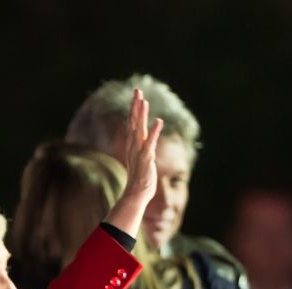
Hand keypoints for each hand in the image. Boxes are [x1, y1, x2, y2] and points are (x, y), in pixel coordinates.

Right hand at [104, 88, 163, 235]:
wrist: (136, 193)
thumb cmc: (141, 178)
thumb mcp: (141, 160)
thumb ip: (142, 149)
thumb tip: (143, 143)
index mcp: (134, 145)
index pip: (132, 123)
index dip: (134, 109)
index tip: (137, 96)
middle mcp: (134, 146)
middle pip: (133, 122)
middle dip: (136, 106)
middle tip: (137, 91)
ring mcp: (139, 152)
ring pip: (139, 130)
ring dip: (141, 115)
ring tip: (144, 101)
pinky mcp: (146, 159)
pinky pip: (150, 143)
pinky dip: (154, 132)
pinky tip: (159, 121)